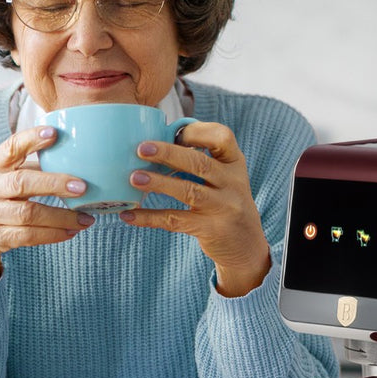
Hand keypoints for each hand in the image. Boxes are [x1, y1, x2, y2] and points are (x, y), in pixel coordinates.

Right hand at [0, 126, 94, 283]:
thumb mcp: (2, 173)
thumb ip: (30, 165)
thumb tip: (75, 159)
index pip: (11, 147)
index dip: (31, 139)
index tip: (54, 133)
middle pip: (22, 183)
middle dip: (54, 183)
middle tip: (83, 187)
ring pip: (28, 214)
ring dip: (61, 217)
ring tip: (85, 218)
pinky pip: (29, 236)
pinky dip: (53, 234)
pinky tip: (71, 231)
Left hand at [118, 121, 271, 297]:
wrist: (246, 245)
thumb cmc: (226, 203)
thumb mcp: (225, 178)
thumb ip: (201, 162)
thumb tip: (156, 144)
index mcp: (235, 163)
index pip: (222, 137)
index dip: (196, 132)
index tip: (173, 133)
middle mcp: (233, 183)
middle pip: (200, 163)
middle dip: (168, 153)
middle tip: (141, 149)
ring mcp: (223, 207)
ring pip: (189, 191)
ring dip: (159, 183)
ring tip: (134, 178)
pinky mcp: (210, 229)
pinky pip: (176, 220)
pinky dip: (150, 217)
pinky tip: (130, 215)